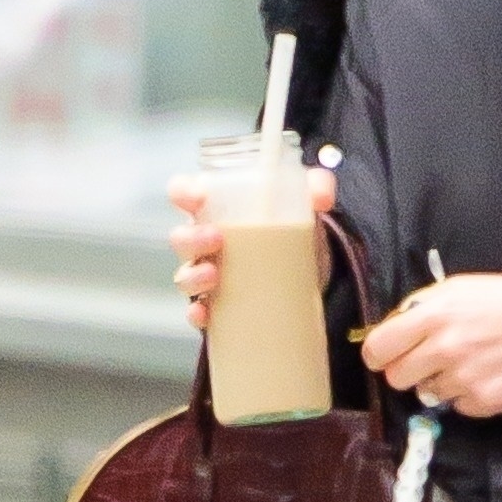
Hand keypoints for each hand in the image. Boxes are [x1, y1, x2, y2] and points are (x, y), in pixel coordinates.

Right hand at [170, 166, 335, 329]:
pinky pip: (197, 312)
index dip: (182, 192)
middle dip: (191, 238)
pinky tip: (204, 314)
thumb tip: (321, 197)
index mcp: (215, 208)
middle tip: (217, 238)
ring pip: (185, 276)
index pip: (184, 193)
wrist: (308, 273)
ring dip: (192, 275)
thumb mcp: (306, 204)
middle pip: (181, 238)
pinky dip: (196, 313)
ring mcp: (209, 275)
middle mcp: (205, 241)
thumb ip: (317, 188)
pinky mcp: (219, 306)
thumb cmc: (292, 228)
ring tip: (213, 275)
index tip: (196, 197)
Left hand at [360, 272, 501, 418]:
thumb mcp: (458, 288)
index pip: (377, 349)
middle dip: (408, 370)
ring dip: (440, 382)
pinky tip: (485, 376)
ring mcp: (462, 378)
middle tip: (430, 360)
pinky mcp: (481, 402)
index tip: (387, 356)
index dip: (379, 355)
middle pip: (396, 377)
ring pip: (425, 394)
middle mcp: (443, 348)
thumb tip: (392, 331)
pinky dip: (466, 395)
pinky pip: (456, 407)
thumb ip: (421, 308)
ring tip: (467, 364)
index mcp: (432, 315)